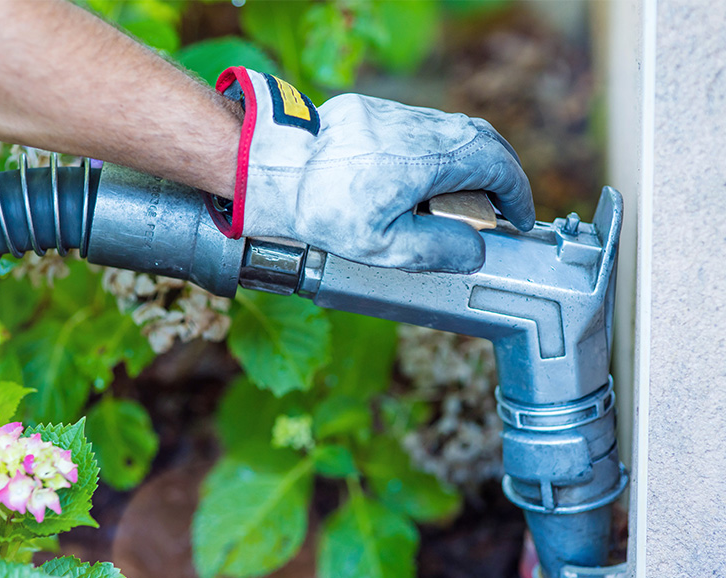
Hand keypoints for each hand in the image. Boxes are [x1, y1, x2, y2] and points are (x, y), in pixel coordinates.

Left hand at [209, 68, 533, 272]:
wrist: (273, 172)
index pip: (496, 167)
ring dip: (468, 162)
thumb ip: (437, 249)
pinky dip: (437, 151)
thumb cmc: (323, 211)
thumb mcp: (384, 247)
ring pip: (451, 130)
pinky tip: (424, 180)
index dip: (516, 195)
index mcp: (428, 159)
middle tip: (499, 209)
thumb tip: (475, 250)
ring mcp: (395, 114)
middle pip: (481, 140)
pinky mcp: (373, 111)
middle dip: (500, 175)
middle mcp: (418, 127)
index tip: (519, 219)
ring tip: (462, 200)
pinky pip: (421, 128)